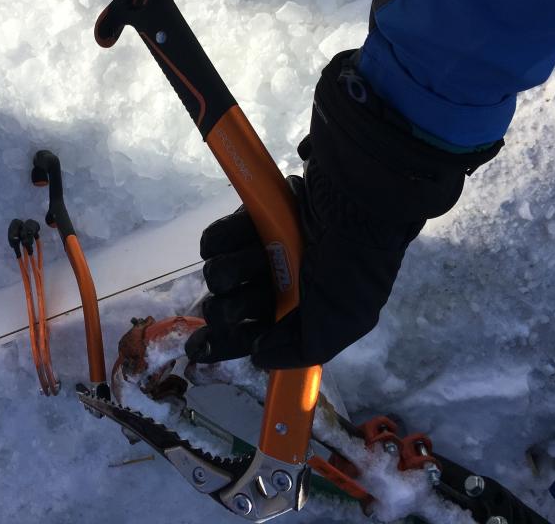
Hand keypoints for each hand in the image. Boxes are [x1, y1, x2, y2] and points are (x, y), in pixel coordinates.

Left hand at [185, 50, 501, 369]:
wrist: (355, 199)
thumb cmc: (354, 263)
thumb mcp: (347, 319)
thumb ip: (302, 348)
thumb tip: (258, 356)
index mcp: (302, 310)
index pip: (253, 335)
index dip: (225, 344)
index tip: (199, 351)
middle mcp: (279, 282)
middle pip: (227, 309)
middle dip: (232, 306)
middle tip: (251, 293)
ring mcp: (262, 249)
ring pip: (218, 275)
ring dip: (232, 270)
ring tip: (260, 255)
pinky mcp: (249, 218)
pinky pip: (214, 241)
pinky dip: (222, 240)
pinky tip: (243, 235)